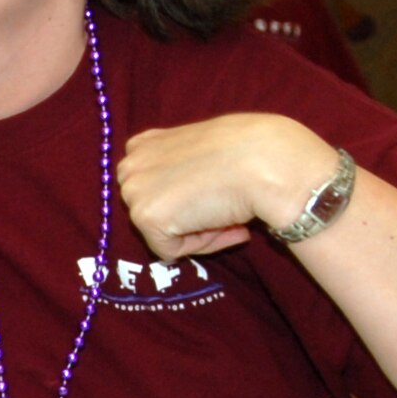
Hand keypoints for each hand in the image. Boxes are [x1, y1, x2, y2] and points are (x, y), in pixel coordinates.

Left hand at [118, 115, 339, 260]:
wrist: (267, 160)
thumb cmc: (246, 149)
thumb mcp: (201, 147)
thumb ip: (180, 167)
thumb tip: (181, 196)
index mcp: (141, 146)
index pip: (151, 189)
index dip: (183, 197)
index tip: (211, 193)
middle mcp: (129, 166)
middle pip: (153, 213)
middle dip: (185, 216)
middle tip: (221, 206)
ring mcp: (134, 193)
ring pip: (161, 233)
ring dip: (194, 231)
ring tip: (226, 213)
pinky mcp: (147, 218)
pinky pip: (169, 251)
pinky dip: (199, 245)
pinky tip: (224, 223)